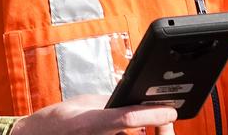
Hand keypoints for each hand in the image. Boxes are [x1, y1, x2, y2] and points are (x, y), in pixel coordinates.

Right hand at [10, 95, 176, 134]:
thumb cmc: (56, 122)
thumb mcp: (86, 103)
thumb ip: (112, 101)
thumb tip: (137, 97)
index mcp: (91, 123)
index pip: (128, 118)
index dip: (154, 115)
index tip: (171, 111)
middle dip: (159, 129)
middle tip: (166, 117)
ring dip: (148, 132)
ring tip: (157, 124)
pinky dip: (132, 134)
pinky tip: (134, 129)